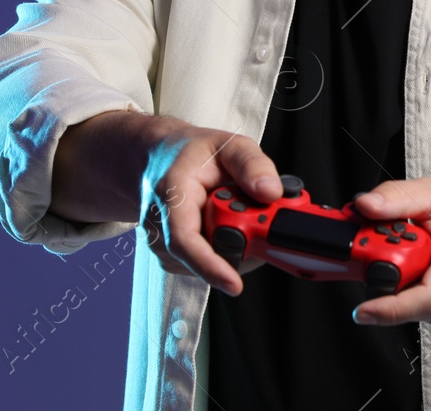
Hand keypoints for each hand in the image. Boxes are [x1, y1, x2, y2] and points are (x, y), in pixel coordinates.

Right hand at [138, 121, 281, 295]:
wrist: (159, 160)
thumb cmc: (194, 154)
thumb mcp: (229, 145)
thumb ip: (252, 164)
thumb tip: (271, 192)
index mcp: (172, 194)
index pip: (185, 241)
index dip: (210, 266)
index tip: (235, 284)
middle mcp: (160, 226)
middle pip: (207, 255)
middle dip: (244, 246)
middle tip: (265, 221)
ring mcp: (162, 245)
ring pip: (210, 262)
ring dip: (237, 246)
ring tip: (241, 213)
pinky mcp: (171, 256)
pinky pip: (207, 263)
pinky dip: (227, 250)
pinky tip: (229, 226)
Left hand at [347, 176, 430, 329]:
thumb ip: (397, 198)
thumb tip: (363, 207)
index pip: (428, 296)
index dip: (391, 308)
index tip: (363, 310)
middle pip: (415, 301)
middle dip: (392, 279)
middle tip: (391, 251)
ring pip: (419, 309)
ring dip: (408, 285)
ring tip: (424, 255)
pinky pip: (429, 313)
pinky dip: (420, 293)